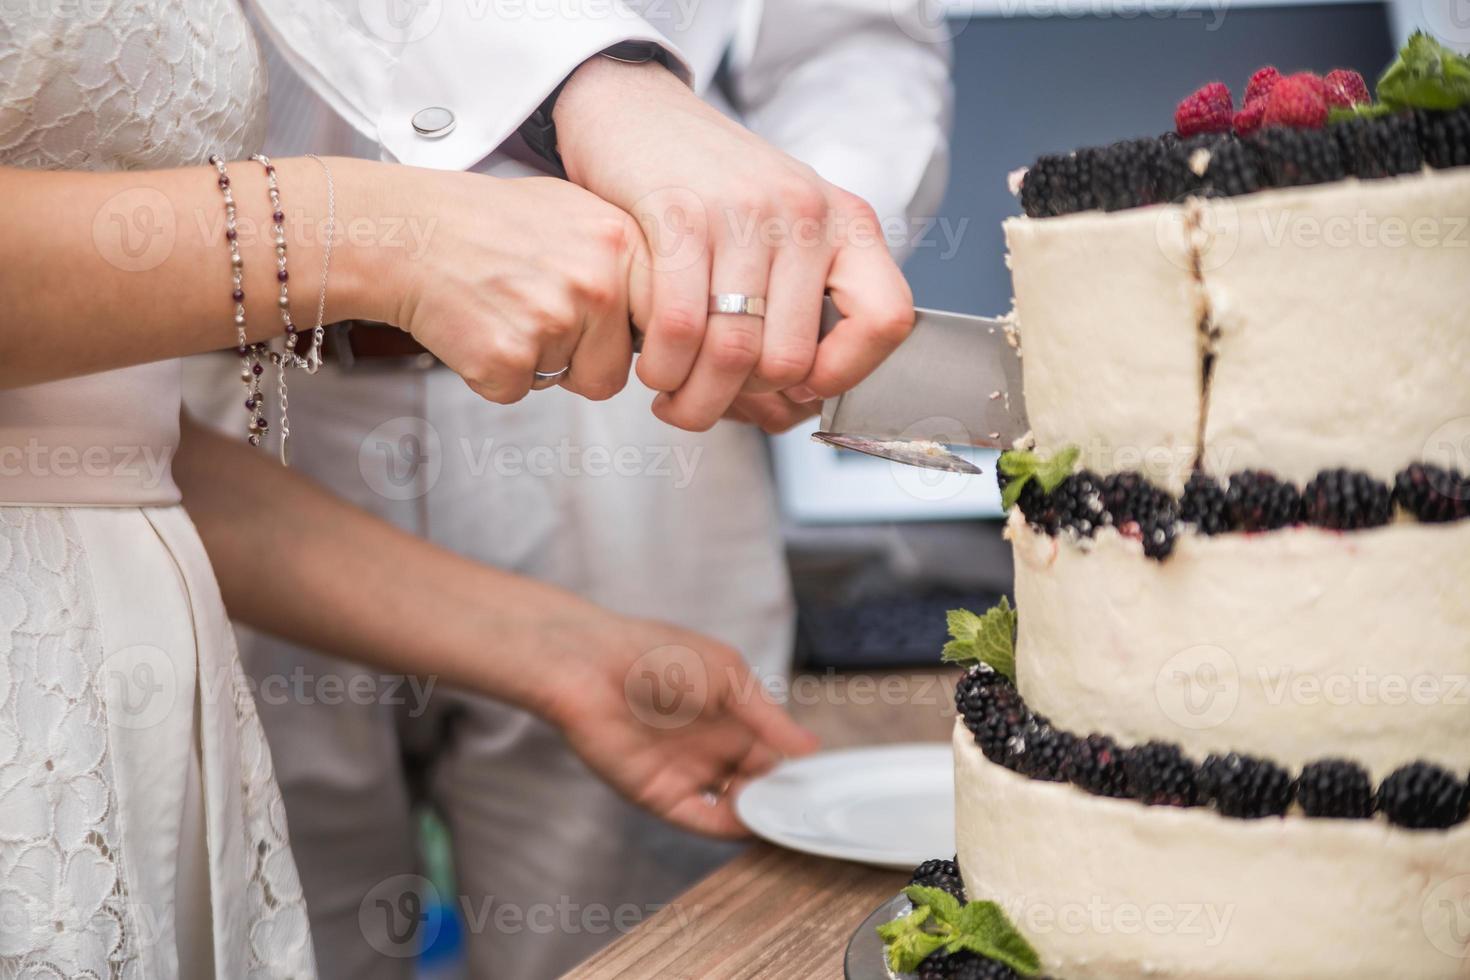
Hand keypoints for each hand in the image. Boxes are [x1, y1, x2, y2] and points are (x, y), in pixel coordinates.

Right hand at [353, 164, 650, 404]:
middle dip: (581, 360)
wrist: (408, 229)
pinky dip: (495, 372)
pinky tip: (477, 325)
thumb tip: (671, 311)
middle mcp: (597, 281)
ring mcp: (554, 321)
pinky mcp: (509, 357)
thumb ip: (626, 258)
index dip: (639, 341)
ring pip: (569, 383)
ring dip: (537, 362)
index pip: (669, 324)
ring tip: (504, 310)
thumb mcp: (575, 212)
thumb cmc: (488, 222)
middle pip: (618, 370)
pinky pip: (518, 391)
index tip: (618, 338)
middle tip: (536, 315)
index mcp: (622, 241)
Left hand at [534, 612, 818, 837]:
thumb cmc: (659, 653)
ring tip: (787, 820)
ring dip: (759, 817)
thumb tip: (810, 746)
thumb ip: (768, 717)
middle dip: (780, 800)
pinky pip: (701, 818)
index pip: (772, 755)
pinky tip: (753, 824)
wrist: (594, 664)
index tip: (821, 786)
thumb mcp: (730, 676)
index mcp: (730, 718)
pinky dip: (729, 827)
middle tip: (809, 811)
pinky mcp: (660, 794)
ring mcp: (687, 773)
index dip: (794, 771)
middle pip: (756, 787)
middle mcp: (711, 749)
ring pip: (733, 808)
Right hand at [553, 58, 914, 431]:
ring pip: (732, 353)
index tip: (800, 386)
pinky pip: (680, 325)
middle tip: (713, 396)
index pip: (887, 319)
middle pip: (790, 358)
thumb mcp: (784, 232)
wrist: (640, 115)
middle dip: (743, 399)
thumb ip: (801, 308)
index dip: (846, 373)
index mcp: (848, 222)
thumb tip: (794, 410)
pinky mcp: (680, 213)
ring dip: (695, 397)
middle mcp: (806, 213)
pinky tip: (653, 365)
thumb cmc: (713, 190)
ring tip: (674, 395)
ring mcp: (745, 211)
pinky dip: (663, 366)